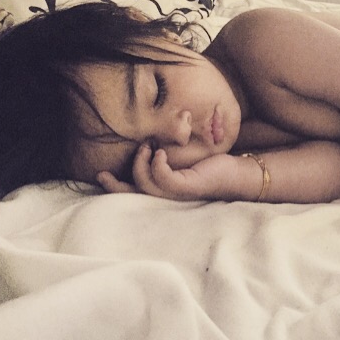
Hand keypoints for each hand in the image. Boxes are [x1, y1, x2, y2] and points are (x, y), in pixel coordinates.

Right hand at [97, 144, 240, 200]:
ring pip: (145, 183)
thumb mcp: (184, 161)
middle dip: (115, 186)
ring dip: (141, 162)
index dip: (116, 188)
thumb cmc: (212, 166)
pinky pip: (163, 178)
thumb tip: (151, 143)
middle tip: (104, 173)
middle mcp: (169, 197)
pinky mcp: (187, 187)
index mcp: (166, 192)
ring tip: (149, 146)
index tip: (101, 175)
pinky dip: (157, 163)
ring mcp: (178, 194)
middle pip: (135, 195)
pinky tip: (162, 152)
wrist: (238, 174)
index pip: (136, 193)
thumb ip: (168, 159)